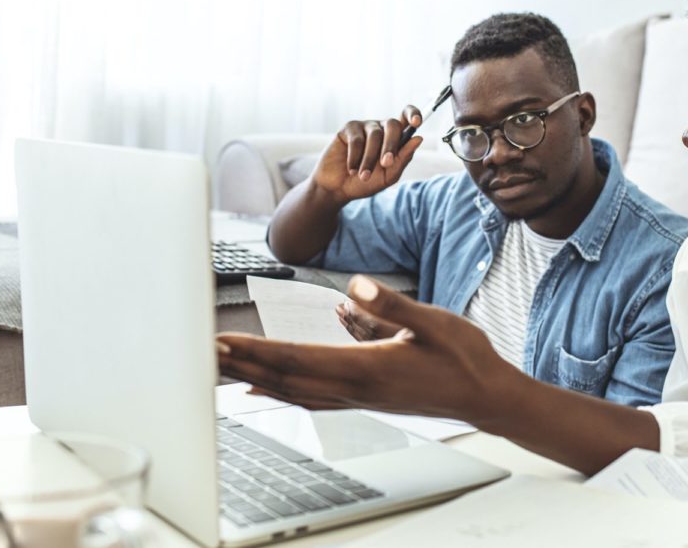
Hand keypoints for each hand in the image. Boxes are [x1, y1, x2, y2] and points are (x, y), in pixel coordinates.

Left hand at [217, 275, 522, 423]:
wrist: (487, 395)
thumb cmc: (464, 357)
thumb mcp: (433, 321)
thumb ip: (389, 304)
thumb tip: (349, 288)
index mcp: (367, 367)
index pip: (297, 358)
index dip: (256, 350)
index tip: (222, 342)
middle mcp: (355, 388)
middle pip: (285, 377)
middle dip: (241, 365)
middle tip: (201, 353)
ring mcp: (358, 397)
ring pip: (293, 390)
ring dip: (254, 377)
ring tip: (219, 368)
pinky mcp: (363, 397)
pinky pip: (310, 397)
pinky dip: (280, 391)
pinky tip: (262, 387)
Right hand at [311, 106, 424, 201]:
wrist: (338, 189)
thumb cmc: (365, 183)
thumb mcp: (388, 176)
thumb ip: (403, 158)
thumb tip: (418, 139)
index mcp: (395, 138)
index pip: (407, 117)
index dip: (413, 114)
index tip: (417, 122)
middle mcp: (381, 128)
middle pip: (393, 125)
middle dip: (391, 145)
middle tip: (386, 163)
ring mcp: (364, 127)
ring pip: (375, 135)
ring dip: (370, 159)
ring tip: (364, 176)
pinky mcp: (348, 129)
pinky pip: (357, 140)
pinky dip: (355, 158)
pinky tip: (352, 169)